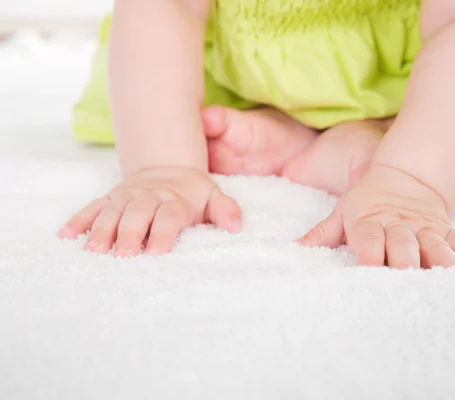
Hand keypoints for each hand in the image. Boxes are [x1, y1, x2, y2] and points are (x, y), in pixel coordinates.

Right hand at [58, 167, 240, 255]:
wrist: (168, 168)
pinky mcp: (109, 199)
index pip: (169, 215)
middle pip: (138, 214)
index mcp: (174, 199)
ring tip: (92, 252)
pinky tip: (65, 236)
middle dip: (130, 235)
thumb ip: (225, 210)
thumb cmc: (192, 193)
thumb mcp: (213, 196)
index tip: (157, 252)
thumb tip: (235, 226)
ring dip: (101, 230)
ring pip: (111, 212)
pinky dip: (78, 220)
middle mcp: (148, 197)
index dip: (163, 233)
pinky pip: (91, 208)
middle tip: (123, 257)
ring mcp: (125, 197)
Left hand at [297, 165, 454, 268]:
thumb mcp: (342, 212)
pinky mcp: (445, 229)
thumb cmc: (366, 200)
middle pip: (404, 246)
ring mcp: (425, 229)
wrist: (403, 175)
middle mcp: (399, 227)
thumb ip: (322, 233)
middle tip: (413, 283)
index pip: (370, 241)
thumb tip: (293, 248)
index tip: (372, 273)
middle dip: (408, 263)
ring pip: (435, 247)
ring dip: (444, 264)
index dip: (371, 256)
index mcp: (370, 222)